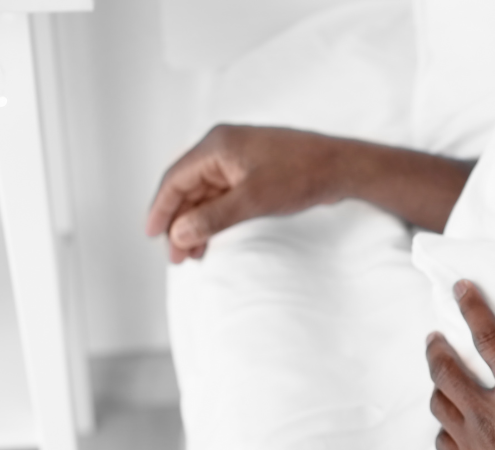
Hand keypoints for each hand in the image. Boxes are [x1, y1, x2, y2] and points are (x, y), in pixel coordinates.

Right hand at [146, 125, 348, 263]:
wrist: (342, 167)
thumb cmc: (302, 174)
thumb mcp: (253, 201)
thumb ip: (213, 218)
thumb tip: (179, 234)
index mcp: (216, 146)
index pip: (175, 179)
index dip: (161, 209)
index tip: (152, 236)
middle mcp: (222, 149)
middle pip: (188, 189)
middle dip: (180, 223)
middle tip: (176, 257)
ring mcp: (238, 160)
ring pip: (205, 196)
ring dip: (197, 224)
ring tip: (193, 255)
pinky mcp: (253, 172)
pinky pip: (223, 197)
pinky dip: (215, 218)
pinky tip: (211, 239)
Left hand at [425, 280, 494, 449]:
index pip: (490, 341)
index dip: (473, 308)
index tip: (461, 287)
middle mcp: (491, 420)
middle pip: (446, 370)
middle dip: (437, 347)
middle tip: (436, 335)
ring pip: (439, 404)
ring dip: (437, 383)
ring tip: (441, 374)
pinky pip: (442, 440)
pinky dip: (443, 424)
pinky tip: (452, 423)